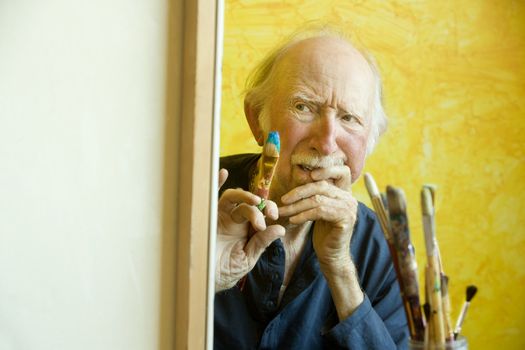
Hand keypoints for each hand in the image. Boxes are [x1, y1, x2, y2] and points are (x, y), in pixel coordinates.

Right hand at [215, 169, 284, 291]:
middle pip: (249, 204)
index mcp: (246, 229)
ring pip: (233, 198)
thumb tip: (280, 229)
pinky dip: (215, 184)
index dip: (269, 210)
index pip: (260, 213)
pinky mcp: (207, 217)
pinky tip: (223, 173)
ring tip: (256, 201)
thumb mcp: (247, 258)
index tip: (274, 217)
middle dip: (261, 206)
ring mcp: (220, 217)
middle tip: (268, 213)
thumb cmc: (226, 271)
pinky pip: (210, 198)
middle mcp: (234, 220)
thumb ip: (261, 243)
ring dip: (245, 196)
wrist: (205, 280)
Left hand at [279, 165, 357, 270]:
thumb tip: (299, 179)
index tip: (307, 175)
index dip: (326, 169)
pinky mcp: (345, 220)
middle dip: (299, 192)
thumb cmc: (323, 233)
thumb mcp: (319, 210)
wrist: (332, 255)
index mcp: (345, 193)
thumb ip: (316, 195)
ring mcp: (349, 209)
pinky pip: (319, 212)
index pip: (341, 171)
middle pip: (322, 186)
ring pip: (318, 199)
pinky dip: (303, 215)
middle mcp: (349, 198)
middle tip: (283, 199)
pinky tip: (293, 220)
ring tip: (283, 211)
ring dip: (297, 206)